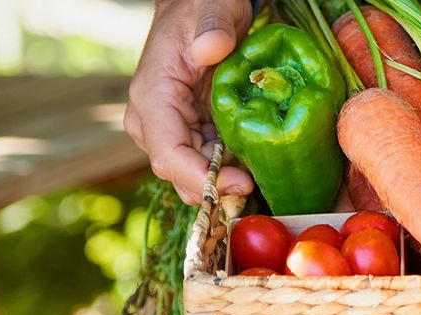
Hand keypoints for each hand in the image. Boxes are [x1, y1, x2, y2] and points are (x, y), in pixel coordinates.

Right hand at [124, 0, 253, 203]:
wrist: (201, 11)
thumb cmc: (203, 8)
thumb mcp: (212, 9)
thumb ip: (212, 27)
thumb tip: (211, 48)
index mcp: (153, 97)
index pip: (167, 154)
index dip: (201, 178)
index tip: (240, 183)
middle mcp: (155, 122)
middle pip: (181, 175)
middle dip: (220, 190)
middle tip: (262, 188)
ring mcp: (174, 131)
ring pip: (197, 176)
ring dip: (230, 184)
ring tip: (267, 180)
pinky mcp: (194, 134)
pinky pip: (212, 164)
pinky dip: (235, 172)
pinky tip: (262, 168)